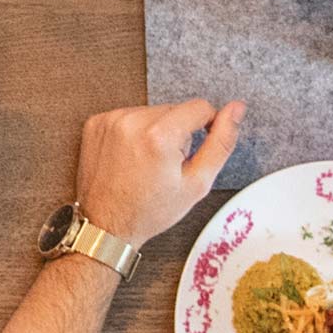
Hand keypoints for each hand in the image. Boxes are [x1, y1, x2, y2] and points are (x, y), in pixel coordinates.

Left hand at [73, 99, 246, 244]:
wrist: (107, 225)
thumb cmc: (151, 210)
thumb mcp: (197, 183)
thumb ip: (221, 142)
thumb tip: (237, 108)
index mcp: (160, 135)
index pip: (200, 107)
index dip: (206, 127)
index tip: (195, 149)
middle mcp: (132, 121)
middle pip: (175, 109)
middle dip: (178, 132)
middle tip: (169, 164)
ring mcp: (110, 121)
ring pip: (152, 112)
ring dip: (156, 130)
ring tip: (148, 162)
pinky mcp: (96, 123)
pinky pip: (129, 116)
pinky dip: (134, 131)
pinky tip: (131, 156)